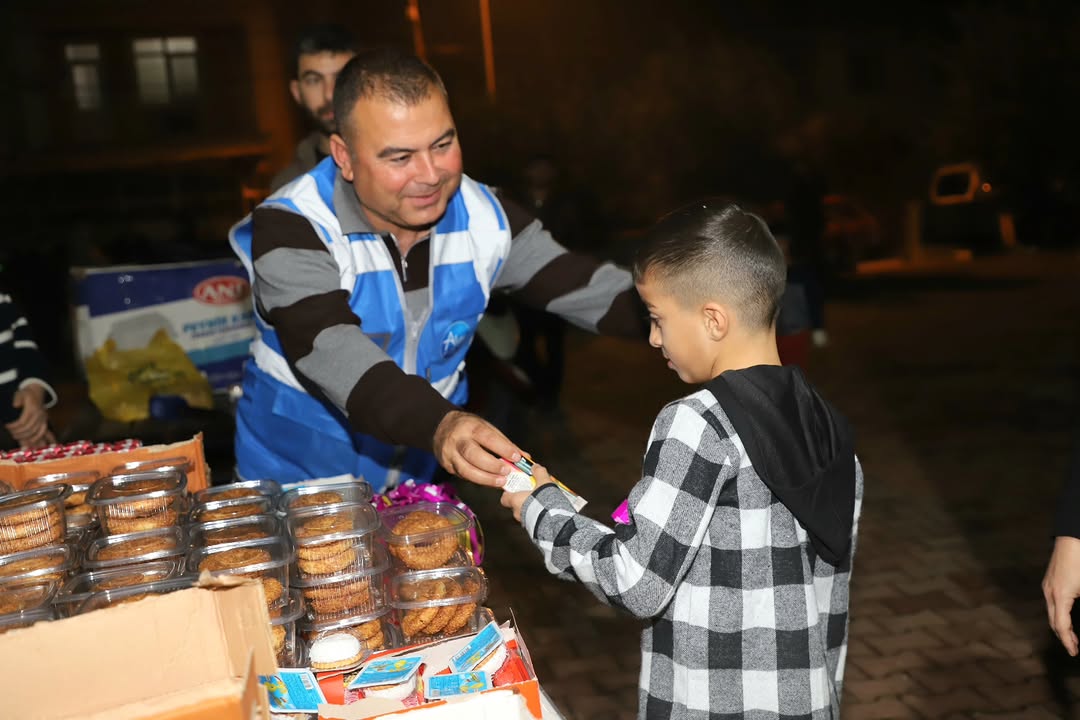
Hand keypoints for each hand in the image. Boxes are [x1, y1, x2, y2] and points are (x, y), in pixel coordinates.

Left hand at [5, 384, 53, 448]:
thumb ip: (17, 399)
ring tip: (15, 436)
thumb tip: (15, 406)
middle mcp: (39, 414)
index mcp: (33, 408)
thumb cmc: (26, 394)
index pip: (22, 422)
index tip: (6, 426)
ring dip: (25, 436)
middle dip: (18, 432)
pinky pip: (42, 431)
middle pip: (28, 428)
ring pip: (34, 431)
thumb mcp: (20, 393)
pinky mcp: (45, 420)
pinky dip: (36, 437)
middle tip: (10, 432)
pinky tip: (29, 441)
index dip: (13, 426)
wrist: (37, 391)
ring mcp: (43, 418)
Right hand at [433, 410, 523, 487]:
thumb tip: (524, 458)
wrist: (440, 427)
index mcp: (470, 427)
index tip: (516, 457)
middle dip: (492, 466)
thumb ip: (504, 442)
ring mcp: (449, 454)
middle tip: (507, 472)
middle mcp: (457, 440)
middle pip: (473, 455)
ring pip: (466, 470)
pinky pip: (463, 475)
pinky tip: (489, 482)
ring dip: (485, 478)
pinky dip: (478, 480)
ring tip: (501, 482)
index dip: (503, 448)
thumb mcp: (486, 427)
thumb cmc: (469, 427)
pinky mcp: (446, 466)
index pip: (487, 437)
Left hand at [500, 463, 552, 521]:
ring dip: (531, 506)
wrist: (554, 521)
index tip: (515, 485)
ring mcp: (525, 521)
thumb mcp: (543, 482)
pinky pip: (533, 519)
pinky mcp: (534, 527)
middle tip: (532, 491)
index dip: (509, 491)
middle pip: (516, 504)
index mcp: (515, 500)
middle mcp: (518, 512)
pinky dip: (538, 514)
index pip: (505, 498)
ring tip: (543, 500)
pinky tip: (547, 509)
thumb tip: (536, 467)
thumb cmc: (544, 503)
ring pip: (525, 512)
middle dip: (524, 498)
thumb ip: (539, 473)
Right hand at [1043, 535, 1079, 654]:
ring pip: (1051, 612)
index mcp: (1060, 596)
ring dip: (1060, 626)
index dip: (1069, 641)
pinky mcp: (1049, 580)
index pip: (1062, 626)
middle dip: (1063, 637)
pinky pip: (1052, 603)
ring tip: (1072, 636)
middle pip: (1053, 621)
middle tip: (1074, 648)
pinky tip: (1068, 616)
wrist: (1073, 536)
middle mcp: (1049, 592)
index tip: (1075, 652)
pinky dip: (1059, 614)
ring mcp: (1047, 585)